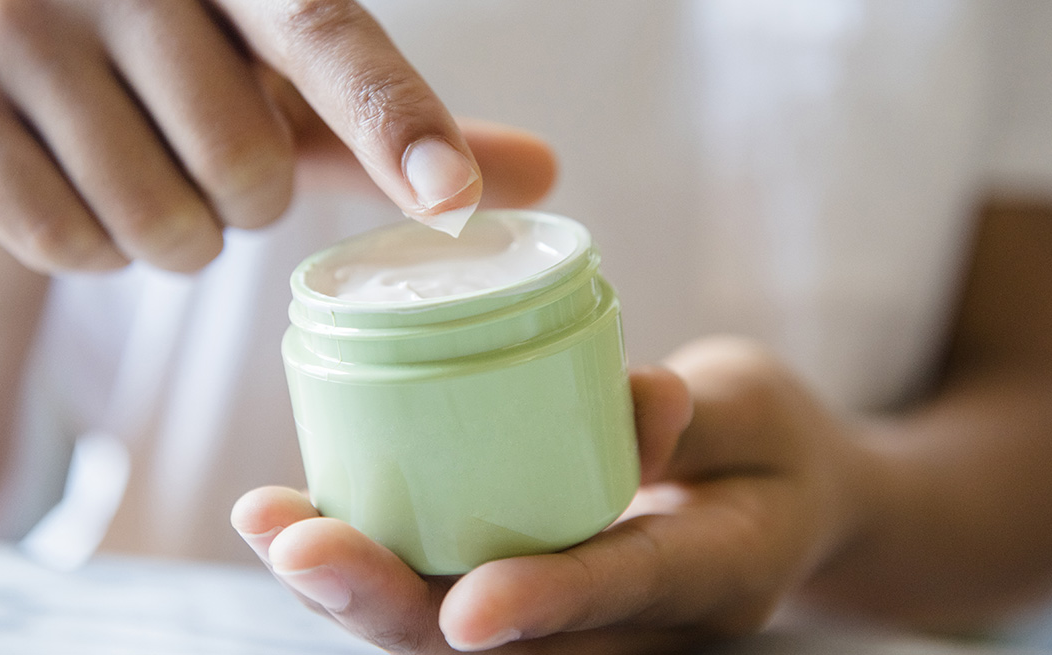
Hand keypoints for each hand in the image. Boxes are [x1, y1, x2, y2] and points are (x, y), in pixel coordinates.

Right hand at [0, 0, 553, 272]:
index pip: (329, 43)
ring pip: (161, 225)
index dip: (395, 123)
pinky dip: (94, 247)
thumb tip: (546, 175)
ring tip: (144, 166)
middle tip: (204, 150)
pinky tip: (74, 181)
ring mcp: (18, 26)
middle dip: (245, 199)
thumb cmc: (188, 70)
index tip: (448, 196)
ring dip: (175, 234)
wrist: (17, 57)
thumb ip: (397, 126)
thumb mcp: (290, 85)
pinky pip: (70, 245)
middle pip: (248, 172)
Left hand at [231, 337, 873, 652]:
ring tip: (271, 524)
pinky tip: (301, 520)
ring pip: (459, 636)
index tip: (463, 607)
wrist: (781, 504)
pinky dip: (376, 562)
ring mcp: (583, 623)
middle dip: (394, 603)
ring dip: (359, 589)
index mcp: (715, 574)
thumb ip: (697, 413)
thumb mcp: (757, 409)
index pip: (627, 591)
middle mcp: (638, 625)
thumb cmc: (772, 447)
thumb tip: (640, 398)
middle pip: (509, 647)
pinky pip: (449, 595)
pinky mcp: (538, 600)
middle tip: (299, 542)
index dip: (549, 603)